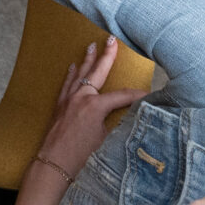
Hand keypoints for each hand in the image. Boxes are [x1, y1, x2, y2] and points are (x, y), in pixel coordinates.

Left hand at [30, 38, 146, 191]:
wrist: (53, 165)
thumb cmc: (81, 158)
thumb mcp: (106, 140)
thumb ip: (117, 124)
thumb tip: (129, 116)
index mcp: (95, 105)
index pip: (122, 96)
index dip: (138, 95)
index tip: (150, 94)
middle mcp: (81, 97)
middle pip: (98, 71)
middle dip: (107, 55)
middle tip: (112, 39)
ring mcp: (68, 99)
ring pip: (80, 74)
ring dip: (87, 59)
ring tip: (91, 45)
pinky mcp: (59, 105)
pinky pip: (67, 83)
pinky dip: (71, 74)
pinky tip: (73, 66)